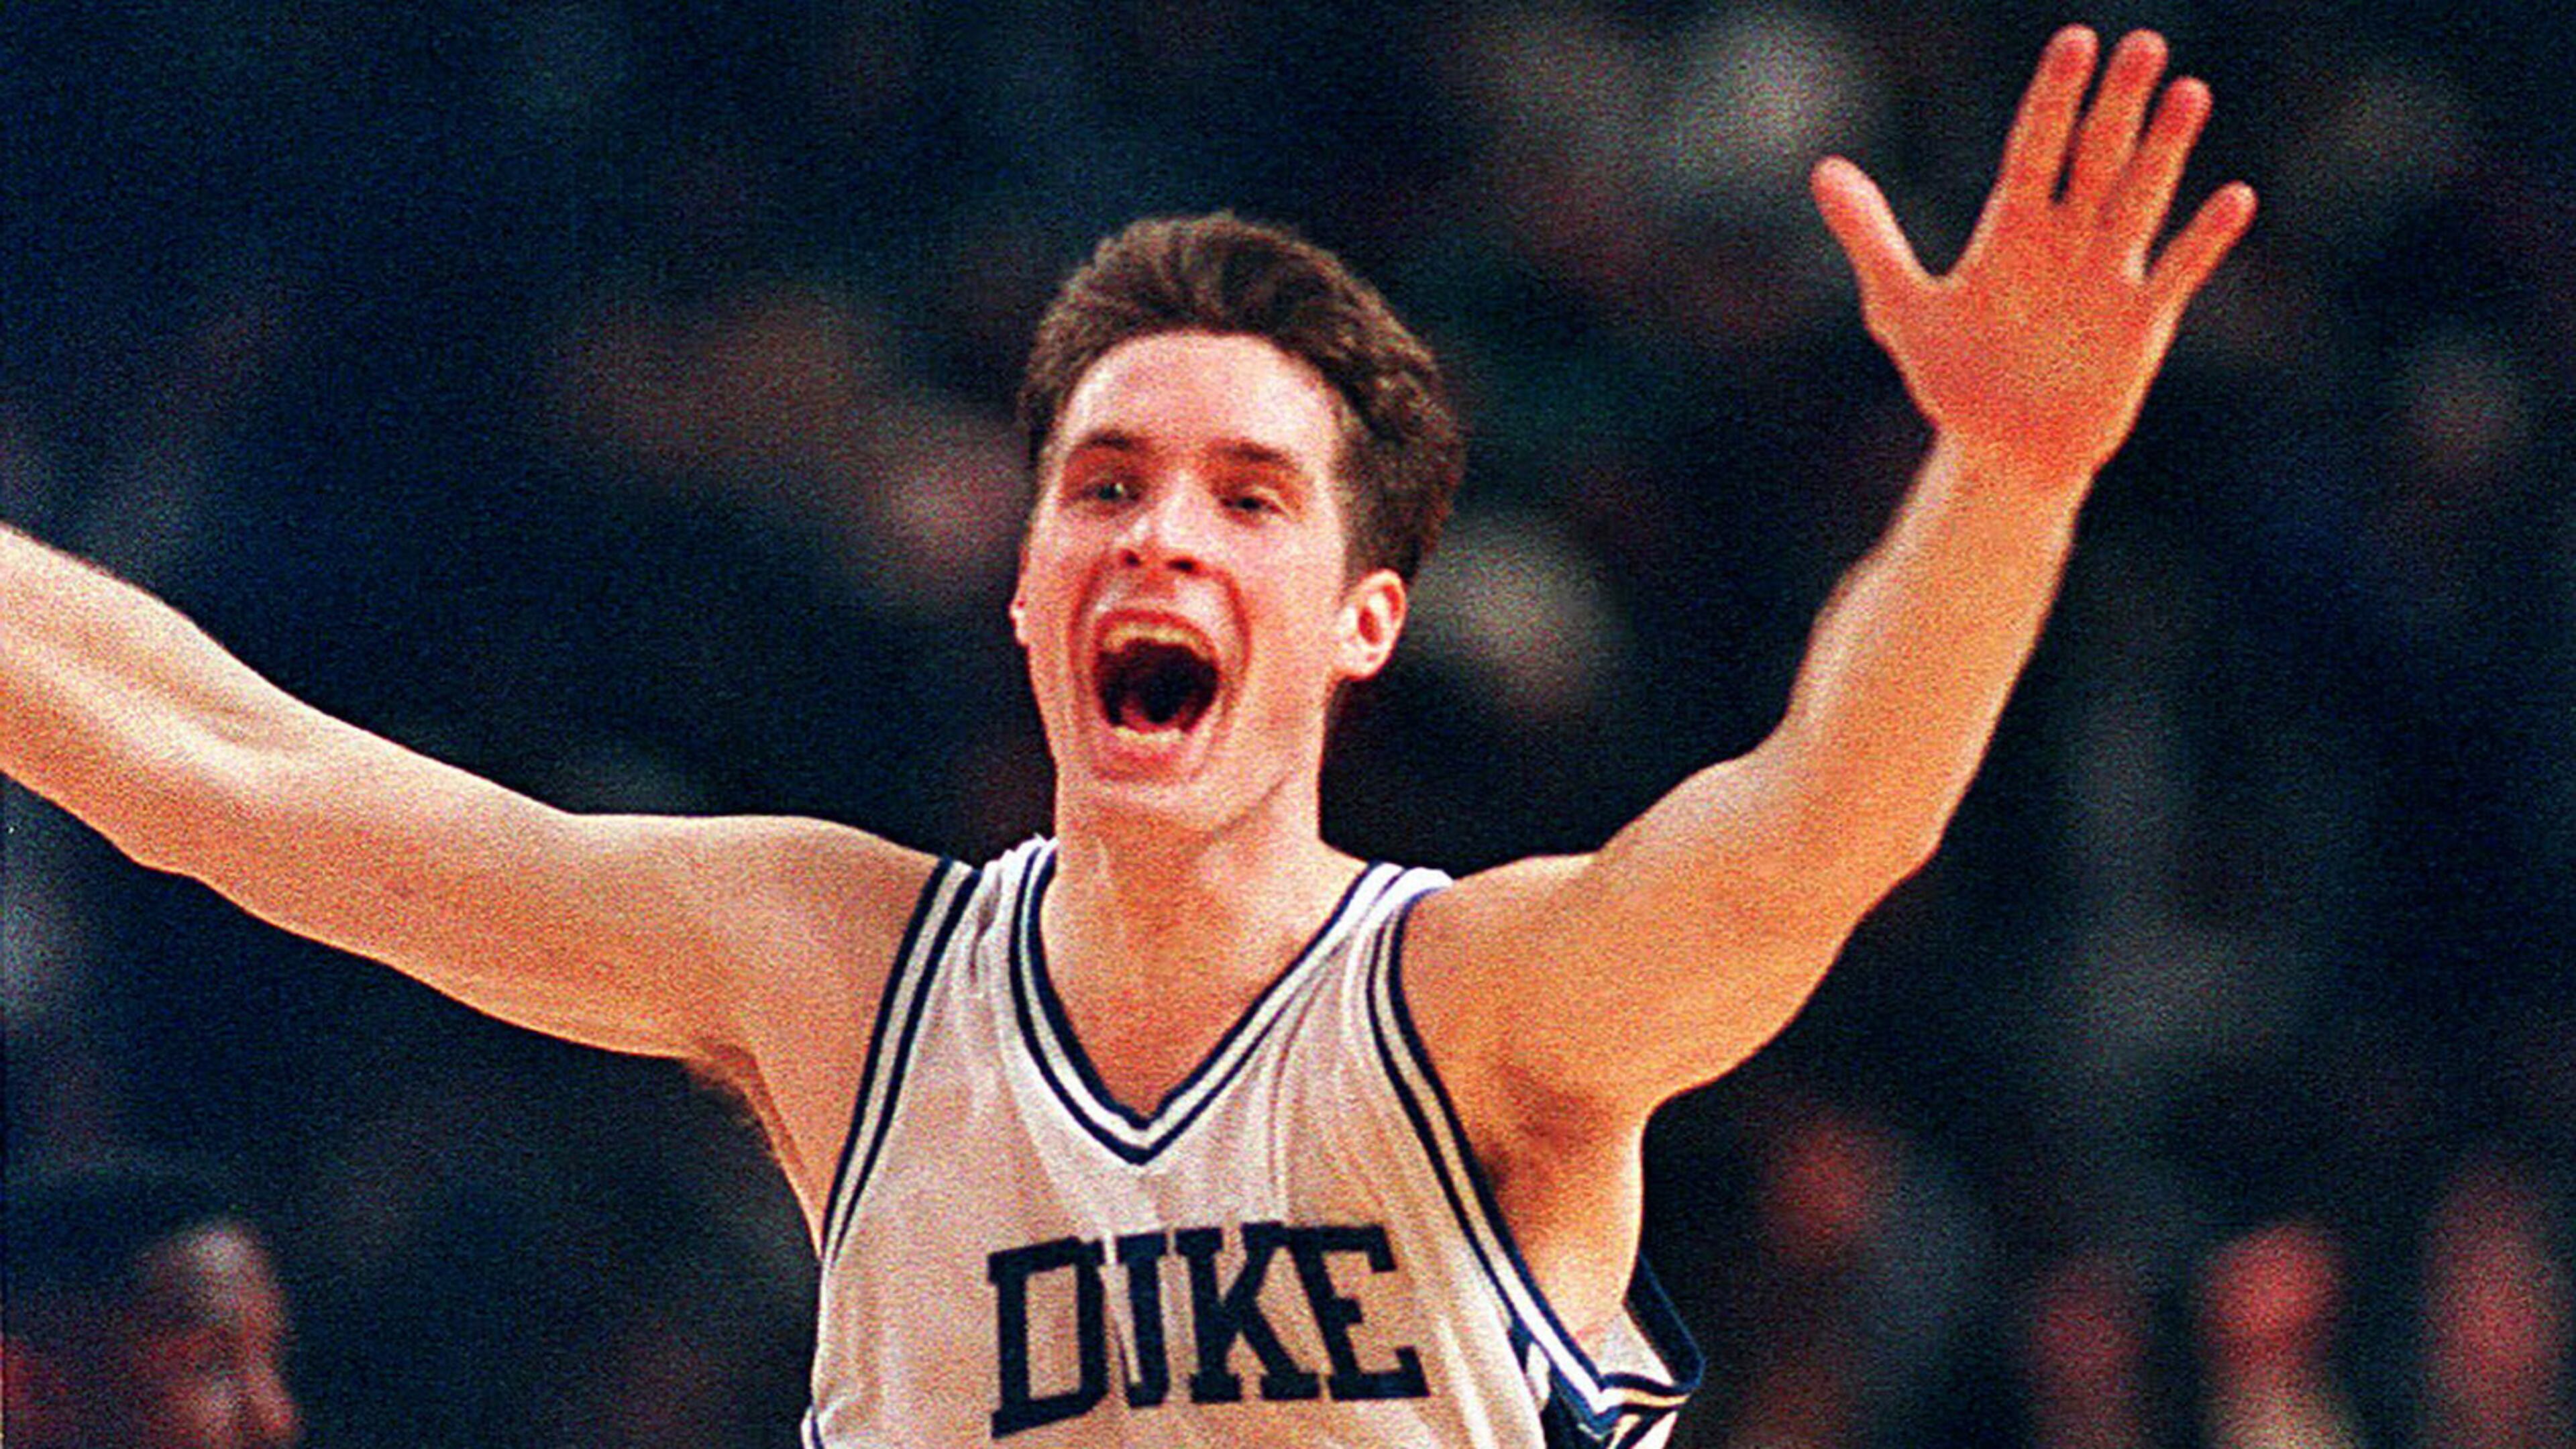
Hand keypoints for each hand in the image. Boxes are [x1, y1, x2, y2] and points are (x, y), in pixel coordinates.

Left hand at [1812, 27, 2255, 485]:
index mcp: (2012, 231)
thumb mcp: (1901, 308)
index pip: (2035, 148)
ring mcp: (2108, 276)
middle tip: (2145, 43)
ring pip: (2141, 199)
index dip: (2054, 97)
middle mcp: (2067, 240)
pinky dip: (2203, 240)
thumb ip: (1870, 236)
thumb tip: (1821, 168)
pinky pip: (2177, 271)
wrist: (2002, 451)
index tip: (2075, 40)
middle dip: (2118, 105)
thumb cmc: (1955, 379)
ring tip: (2189, 92)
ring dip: (2165, 151)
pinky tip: (2234, 197)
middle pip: (2097, 158)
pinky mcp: (2142, 322)